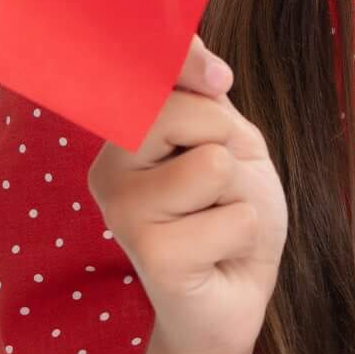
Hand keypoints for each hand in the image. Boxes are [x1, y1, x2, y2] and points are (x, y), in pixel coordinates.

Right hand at [88, 34, 288, 353]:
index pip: (143, 72)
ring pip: (211, 164)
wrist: (234, 293)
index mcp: (123, 133)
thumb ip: (205, 93)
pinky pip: (233, 218)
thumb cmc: (228, 211)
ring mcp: (124, 214)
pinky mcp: (153, 257)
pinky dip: (245, 234)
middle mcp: (109, 169)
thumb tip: (208, 64)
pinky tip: (219, 254)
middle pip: (177, 112)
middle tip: (220, 185)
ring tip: (219, 220)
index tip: (220, 78)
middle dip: (225, 142)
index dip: (184, 60)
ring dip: (239, 194)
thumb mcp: (226, 137)